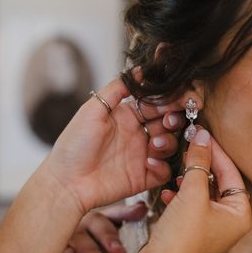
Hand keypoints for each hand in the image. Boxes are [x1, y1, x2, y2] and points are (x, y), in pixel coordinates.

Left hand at [41, 72, 183, 213]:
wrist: (66, 182)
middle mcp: (136, 134)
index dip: (171, 99)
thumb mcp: (92, 109)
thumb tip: (140, 69)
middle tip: (170, 120)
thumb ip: (117, 88)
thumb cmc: (74, 145)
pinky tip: (149, 162)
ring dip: (167, 141)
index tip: (185, 97)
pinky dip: (162, 165)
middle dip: (174, 118)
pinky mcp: (143, 177)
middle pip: (168, 122)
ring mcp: (141, 156)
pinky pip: (164, 170)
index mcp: (126, 116)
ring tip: (154, 143)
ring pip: (170, 144)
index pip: (156, 103)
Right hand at [140, 128, 251, 252]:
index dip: (216, 152)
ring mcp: (209, 228)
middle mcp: (228, 221)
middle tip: (189, 146)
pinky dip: (179, 197)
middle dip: (201, 166)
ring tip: (178, 170)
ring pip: (200, 194)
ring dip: (188, 180)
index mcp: (240, 213)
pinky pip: (188, 206)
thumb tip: (202, 136)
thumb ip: (198, 163)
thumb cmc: (183, 237)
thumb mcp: (192, 193)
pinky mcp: (190, 232)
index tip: (202, 134)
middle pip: (217, 182)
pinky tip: (167, 193)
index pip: (231, 173)